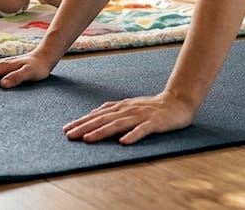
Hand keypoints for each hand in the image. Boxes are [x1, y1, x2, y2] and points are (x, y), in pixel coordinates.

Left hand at [62, 91, 195, 144]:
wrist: (178, 102)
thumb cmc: (151, 107)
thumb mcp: (129, 106)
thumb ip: (113, 110)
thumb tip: (93, 115)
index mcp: (121, 107)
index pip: (98, 115)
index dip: (82, 121)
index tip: (66, 129)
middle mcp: (128, 110)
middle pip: (103, 119)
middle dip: (85, 127)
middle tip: (69, 135)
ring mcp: (141, 116)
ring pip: (118, 124)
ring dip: (102, 132)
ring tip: (88, 139)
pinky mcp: (154, 123)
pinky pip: (142, 130)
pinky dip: (132, 135)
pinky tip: (123, 142)